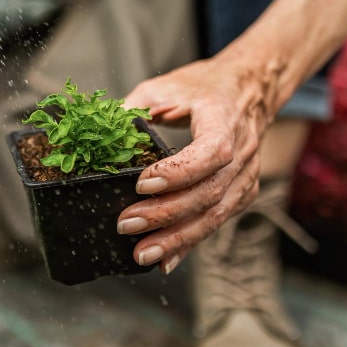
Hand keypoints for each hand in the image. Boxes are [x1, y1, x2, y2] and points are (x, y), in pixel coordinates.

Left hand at [117, 57, 276, 273]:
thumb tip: (98, 134)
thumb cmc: (203, 87)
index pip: (210, 152)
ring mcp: (246, 177)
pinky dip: (189, 242)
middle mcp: (242, 152)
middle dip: (165, 213)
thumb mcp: (165, 87)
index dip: (178, 172)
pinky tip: (166, 260)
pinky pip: (215, 222)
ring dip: (176, 238)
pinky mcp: (242, 194)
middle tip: (126, 224)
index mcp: (224, 120)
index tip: (142, 184)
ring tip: (142, 253)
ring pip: (214, 215)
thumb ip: (133, 109)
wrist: (248, 90)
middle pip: (208, 192)